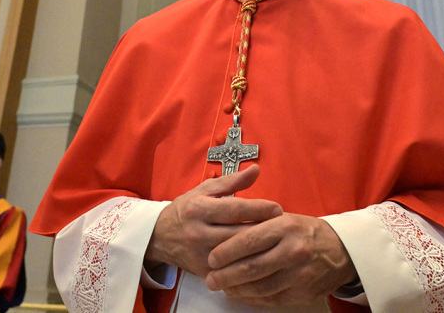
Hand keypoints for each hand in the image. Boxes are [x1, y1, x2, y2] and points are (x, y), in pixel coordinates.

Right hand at [145, 164, 281, 276]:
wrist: (159, 237)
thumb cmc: (186, 209)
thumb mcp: (205, 190)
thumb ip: (232, 181)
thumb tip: (256, 170)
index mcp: (199, 209)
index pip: (234, 210)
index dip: (258, 209)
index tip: (278, 209)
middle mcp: (199, 232)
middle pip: (238, 234)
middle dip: (263, 230)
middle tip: (284, 227)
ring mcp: (201, 255)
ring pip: (236, 255)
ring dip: (259, 250)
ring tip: (277, 242)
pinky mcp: (204, 272)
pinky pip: (231, 272)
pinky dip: (248, 267)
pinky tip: (264, 261)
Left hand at [205, 212, 357, 305]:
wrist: (342, 251)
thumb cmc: (305, 232)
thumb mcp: (283, 218)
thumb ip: (257, 224)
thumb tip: (223, 234)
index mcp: (285, 227)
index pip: (248, 241)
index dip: (226, 252)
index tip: (211, 258)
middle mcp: (293, 250)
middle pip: (251, 267)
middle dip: (225, 275)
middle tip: (211, 278)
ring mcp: (299, 274)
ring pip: (259, 287)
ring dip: (236, 289)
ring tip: (223, 287)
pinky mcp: (302, 293)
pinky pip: (271, 299)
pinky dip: (252, 298)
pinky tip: (241, 293)